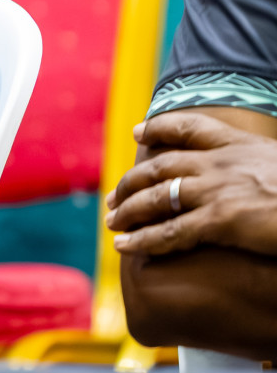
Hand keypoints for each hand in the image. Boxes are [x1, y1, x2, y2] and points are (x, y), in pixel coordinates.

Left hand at [107, 112, 276, 255]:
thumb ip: (260, 169)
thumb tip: (256, 181)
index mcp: (241, 145)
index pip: (191, 127)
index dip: (161, 127)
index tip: (139, 130)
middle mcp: (222, 162)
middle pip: (161, 165)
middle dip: (133, 180)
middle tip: (114, 195)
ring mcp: (219, 190)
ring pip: (157, 196)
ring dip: (129, 209)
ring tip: (112, 220)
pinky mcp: (221, 221)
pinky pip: (170, 232)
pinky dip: (143, 239)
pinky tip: (124, 246)